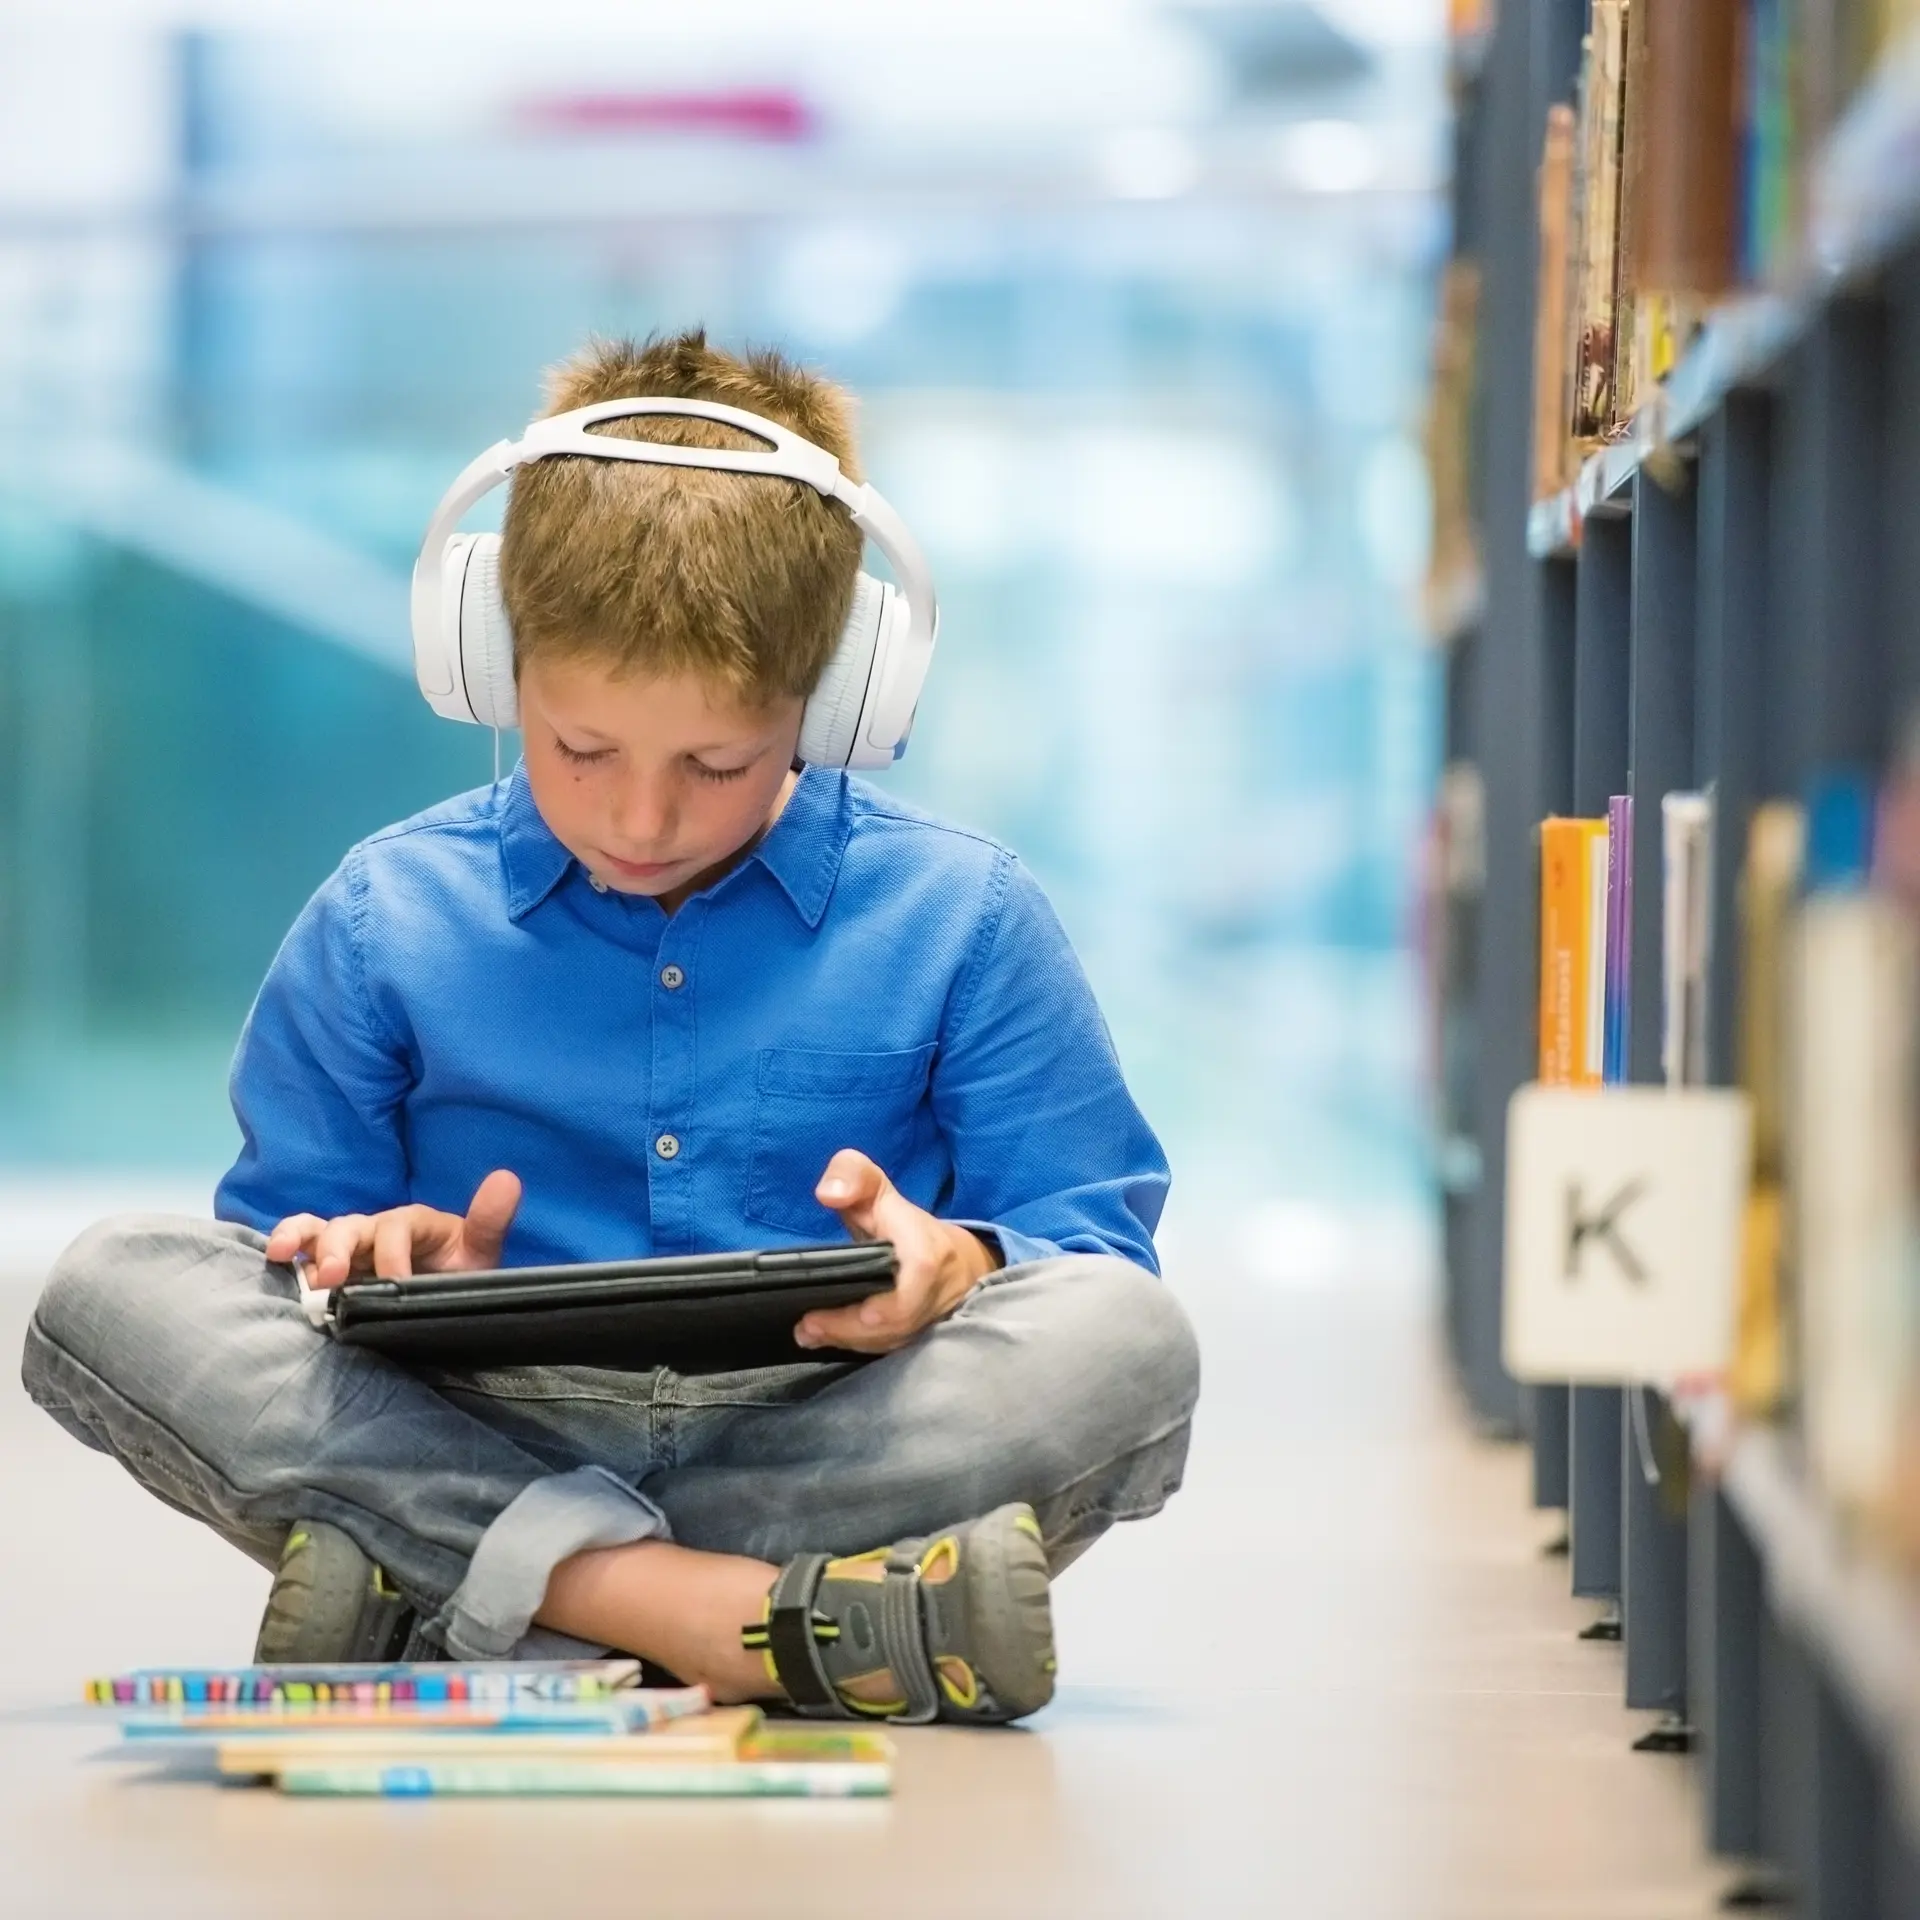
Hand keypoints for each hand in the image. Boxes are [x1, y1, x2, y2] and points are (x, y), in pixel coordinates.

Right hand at [264, 1169, 523, 1288]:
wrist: (444, 1299)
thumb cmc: (460, 1273)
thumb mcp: (480, 1252)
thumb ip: (490, 1220)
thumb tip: (508, 1178)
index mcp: (414, 1224)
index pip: (398, 1228)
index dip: (393, 1254)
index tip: (397, 1283)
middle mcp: (377, 1230)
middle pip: (351, 1226)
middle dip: (339, 1248)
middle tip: (333, 1277)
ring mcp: (350, 1247)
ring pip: (320, 1231)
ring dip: (301, 1241)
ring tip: (282, 1257)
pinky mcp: (329, 1266)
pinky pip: (301, 1249)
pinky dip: (283, 1248)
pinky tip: (271, 1262)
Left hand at [794, 1149, 998, 1355]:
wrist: (952, 1260)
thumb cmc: (901, 1224)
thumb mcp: (875, 1187)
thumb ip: (851, 1175)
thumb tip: (829, 1192)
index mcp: (927, 1244)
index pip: (923, 1269)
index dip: (896, 1299)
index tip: (862, 1312)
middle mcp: (937, 1285)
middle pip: (901, 1318)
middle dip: (852, 1327)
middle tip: (807, 1327)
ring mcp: (933, 1315)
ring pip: (896, 1338)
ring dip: (851, 1341)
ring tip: (809, 1333)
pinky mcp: (923, 1334)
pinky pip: (893, 1347)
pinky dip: (859, 1346)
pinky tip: (828, 1340)